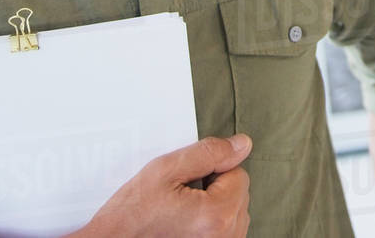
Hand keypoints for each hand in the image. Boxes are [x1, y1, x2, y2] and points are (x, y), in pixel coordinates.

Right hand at [75, 134, 252, 236]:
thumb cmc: (133, 216)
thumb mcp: (165, 171)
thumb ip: (208, 153)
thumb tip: (241, 144)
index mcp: (217, 215)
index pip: (239, 173)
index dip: (212, 169)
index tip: (188, 180)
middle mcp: (226, 236)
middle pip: (239, 194)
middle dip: (215, 188)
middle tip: (180, 196)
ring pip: (234, 213)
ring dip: (214, 207)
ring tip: (181, 212)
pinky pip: (227, 231)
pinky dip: (212, 224)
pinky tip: (187, 225)